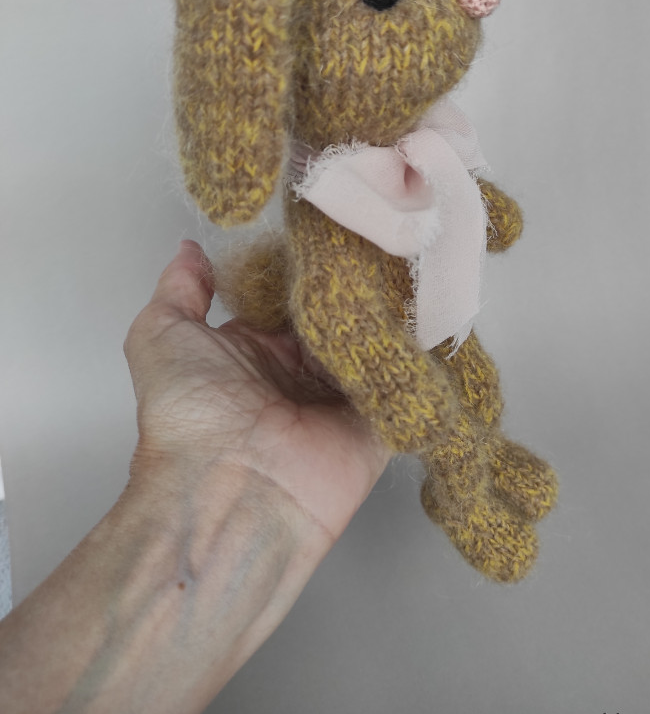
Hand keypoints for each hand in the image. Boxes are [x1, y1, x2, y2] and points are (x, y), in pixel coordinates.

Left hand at [124, 240, 391, 545]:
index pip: (290, 297)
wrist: (227, 489)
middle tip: (375, 231)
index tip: (326, 223)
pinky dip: (414, 347)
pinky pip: (404, 376)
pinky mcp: (380, 420)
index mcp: (255, 350)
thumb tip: (191, 251)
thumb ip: (178, 289)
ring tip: (404, 255)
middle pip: (337, 315)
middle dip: (353, 280)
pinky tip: (424, 303)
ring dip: (386, 307)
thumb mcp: (161, 335)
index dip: (305, 263)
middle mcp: (300, 371)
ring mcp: (342, 396)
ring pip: (375, 339)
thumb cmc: (187, 413)